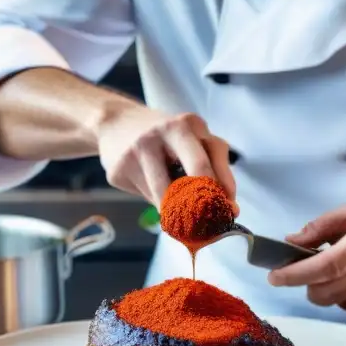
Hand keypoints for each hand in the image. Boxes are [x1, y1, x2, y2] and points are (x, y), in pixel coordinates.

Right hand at [95, 102, 236, 209]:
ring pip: (167, 196)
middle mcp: (165, 132)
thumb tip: (230, 210)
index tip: (229, 211)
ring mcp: (139, 150)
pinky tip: (150, 189)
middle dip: (206, 204)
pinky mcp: (120, 169)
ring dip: (178, 212)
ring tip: (179, 214)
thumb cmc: (164, 138)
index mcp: (189, 124)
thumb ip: (212, 168)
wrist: (115, 123)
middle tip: (207, 222)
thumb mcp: (191, 140)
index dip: (225, 191)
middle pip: (196, 174)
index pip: (216, 160)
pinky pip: (146, 198)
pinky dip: (156, 202)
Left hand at [267, 203, 345, 311]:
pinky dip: (342, 296)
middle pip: (333, 290)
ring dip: (323, 292)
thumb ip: (319, 228)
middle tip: (295, 277)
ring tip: (324, 275)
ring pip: (343, 301)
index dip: (298, 274)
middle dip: (306, 287)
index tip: (275, 277)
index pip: (328, 264)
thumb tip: (289, 244)